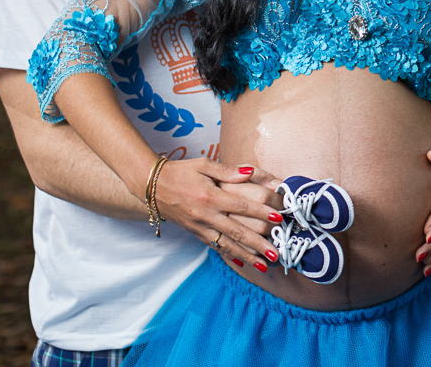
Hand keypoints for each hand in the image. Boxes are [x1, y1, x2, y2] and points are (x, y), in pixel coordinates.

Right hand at [153, 160, 282, 270]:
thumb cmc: (181, 172)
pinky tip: (243, 263)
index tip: (278, 218)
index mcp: (211, 196)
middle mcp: (206, 215)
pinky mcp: (195, 233)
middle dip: (258, 243)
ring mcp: (200, 227)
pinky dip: (230, 255)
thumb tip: (250, 172)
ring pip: (227, 244)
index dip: (261, 212)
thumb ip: (229, 171)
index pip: (242, 206)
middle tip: (276, 253)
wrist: (152, 187)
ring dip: (247, 256)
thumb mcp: (204, 165)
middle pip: (237, 231)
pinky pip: (215, 246)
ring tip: (264, 265)